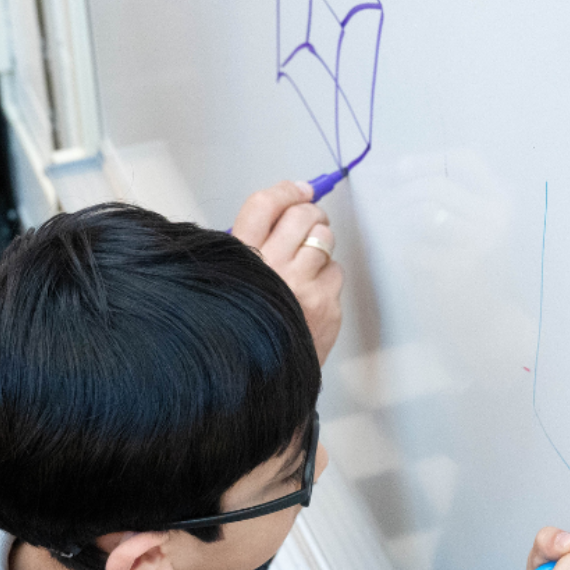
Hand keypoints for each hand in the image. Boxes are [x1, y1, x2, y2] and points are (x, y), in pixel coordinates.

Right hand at [232, 181, 343, 360]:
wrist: (260, 379)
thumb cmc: (247, 326)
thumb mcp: (232, 279)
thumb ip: (251, 245)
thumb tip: (289, 204)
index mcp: (240, 260)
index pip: (264, 206)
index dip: (285, 191)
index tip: (299, 190)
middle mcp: (272, 270)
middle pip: (302, 215)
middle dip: (310, 214)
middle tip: (308, 224)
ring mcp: (303, 288)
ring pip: (325, 237)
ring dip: (320, 243)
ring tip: (308, 261)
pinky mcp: (327, 305)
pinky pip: (337, 270)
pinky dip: (328, 277)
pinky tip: (312, 293)